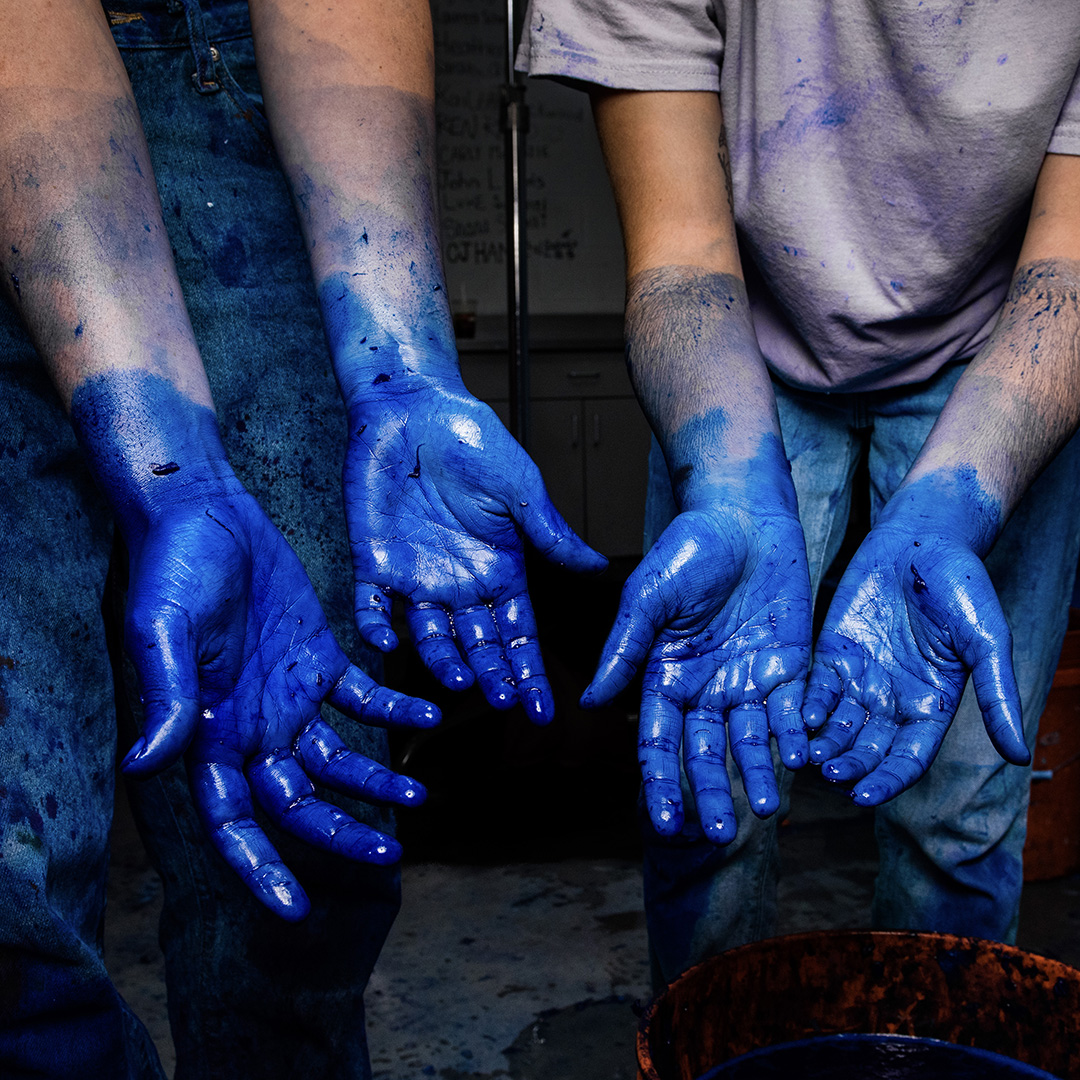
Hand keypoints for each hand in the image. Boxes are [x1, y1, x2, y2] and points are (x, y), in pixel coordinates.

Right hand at [119, 480, 438, 920]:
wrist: (206, 512)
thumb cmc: (175, 569)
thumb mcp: (164, 630)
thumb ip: (168, 696)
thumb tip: (147, 767)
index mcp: (209, 730)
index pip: (232, 818)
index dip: (258, 867)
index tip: (295, 909)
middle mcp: (252, 724)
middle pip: (298, 801)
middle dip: (340, 833)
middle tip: (390, 856)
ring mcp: (289, 693)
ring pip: (337, 758)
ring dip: (376, 781)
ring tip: (420, 797)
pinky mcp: (319, 656)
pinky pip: (363, 695)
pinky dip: (393, 708)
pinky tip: (427, 714)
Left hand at [345, 381, 606, 722]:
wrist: (414, 408)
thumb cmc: (473, 442)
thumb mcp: (521, 490)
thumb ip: (550, 535)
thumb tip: (598, 569)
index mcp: (498, 569)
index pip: (518, 632)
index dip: (529, 671)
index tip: (543, 711)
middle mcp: (459, 583)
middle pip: (478, 644)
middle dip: (492, 675)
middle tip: (503, 701)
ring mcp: (416, 576)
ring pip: (429, 636)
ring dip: (443, 662)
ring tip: (460, 681)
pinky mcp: (375, 561)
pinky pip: (372, 605)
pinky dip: (376, 625)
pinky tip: (386, 642)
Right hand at [582, 504, 811, 842]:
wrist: (744, 516)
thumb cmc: (687, 550)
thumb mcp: (647, 598)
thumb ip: (624, 650)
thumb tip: (589, 702)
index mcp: (664, 676)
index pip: (659, 740)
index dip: (661, 781)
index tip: (666, 822)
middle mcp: (704, 688)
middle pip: (705, 753)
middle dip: (710, 793)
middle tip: (719, 833)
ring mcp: (746, 681)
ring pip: (749, 742)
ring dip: (757, 776)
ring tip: (768, 810)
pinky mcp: (787, 668)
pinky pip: (791, 713)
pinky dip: (793, 738)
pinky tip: (797, 760)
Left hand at [805, 522, 1027, 804]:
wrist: (923, 540)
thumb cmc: (963, 589)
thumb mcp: (985, 642)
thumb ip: (997, 696)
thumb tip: (1018, 756)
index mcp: (930, 707)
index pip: (906, 759)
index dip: (886, 780)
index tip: (864, 797)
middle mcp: (892, 701)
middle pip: (866, 750)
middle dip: (848, 767)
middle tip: (828, 777)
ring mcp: (860, 678)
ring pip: (835, 726)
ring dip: (821, 745)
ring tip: (808, 758)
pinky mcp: (832, 653)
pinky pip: (815, 688)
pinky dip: (806, 706)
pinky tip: (797, 717)